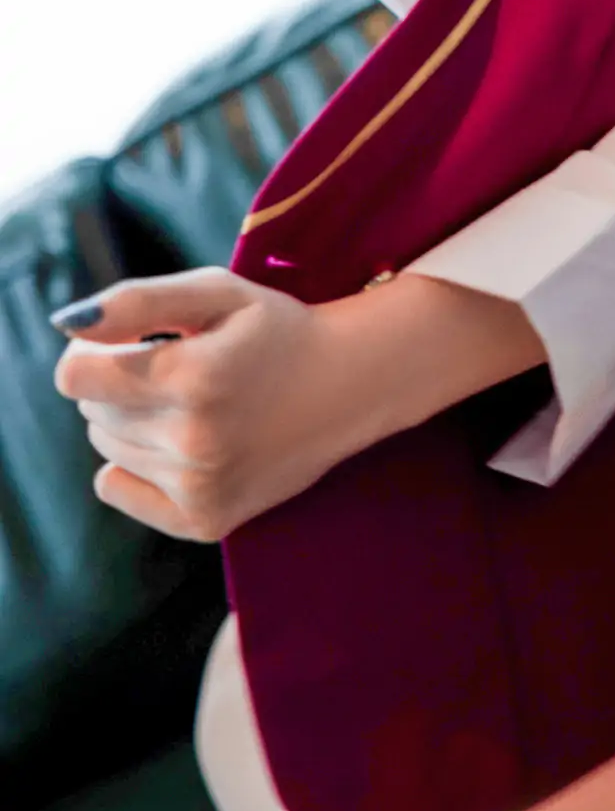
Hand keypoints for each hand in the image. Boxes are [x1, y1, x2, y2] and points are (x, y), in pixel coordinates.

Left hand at [51, 268, 387, 542]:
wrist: (350, 385)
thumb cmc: (276, 330)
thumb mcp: (216, 291)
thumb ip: (137, 301)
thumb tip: (67, 326)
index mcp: (193, 377)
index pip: (75, 377)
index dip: (92, 353)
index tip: (132, 344)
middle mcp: (194, 440)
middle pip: (92, 414)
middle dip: (120, 386)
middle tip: (182, 372)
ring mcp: (201, 486)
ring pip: (108, 450)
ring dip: (135, 423)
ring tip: (196, 405)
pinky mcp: (206, 519)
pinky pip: (118, 491)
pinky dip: (134, 468)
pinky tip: (181, 446)